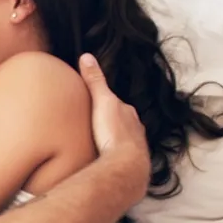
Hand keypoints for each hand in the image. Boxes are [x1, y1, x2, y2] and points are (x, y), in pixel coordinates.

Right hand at [78, 53, 149, 173]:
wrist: (126, 165)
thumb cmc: (114, 132)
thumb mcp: (102, 101)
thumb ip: (95, 80)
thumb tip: (86, 56)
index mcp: (129, 114)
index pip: (118, 104)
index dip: (108, 103)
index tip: (99, 104)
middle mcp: (136, 130)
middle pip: (123, 123)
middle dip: (113, 124)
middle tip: (98, 125)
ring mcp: (135, 148)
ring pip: (124, 142)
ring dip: (114, 142)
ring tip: (101, 145)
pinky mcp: (131, 165)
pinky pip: (122, 158)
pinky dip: (115, 157)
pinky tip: (106, 161)